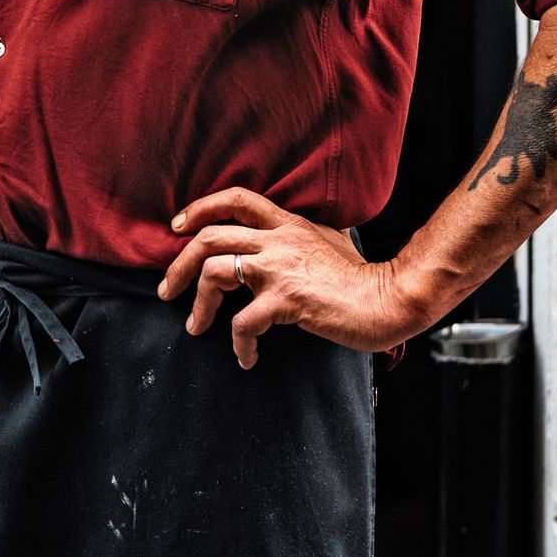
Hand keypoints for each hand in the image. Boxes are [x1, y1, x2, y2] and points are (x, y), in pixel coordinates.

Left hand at [157, 186, 415, 368]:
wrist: (389, 298)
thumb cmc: (362, 277)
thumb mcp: (330, 240)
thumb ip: (303, 235)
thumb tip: (289, 235)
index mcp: (287, 223)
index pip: (235, 199)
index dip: (199, 208)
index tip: (176, 227)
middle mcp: (279, 239)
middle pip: (210, 238)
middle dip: (179, 264)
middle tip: (167, 290)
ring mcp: (280, 269)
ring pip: (216, 273)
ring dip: (198, 304)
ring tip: (196, 328)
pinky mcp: (287, 301)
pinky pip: (244, 323)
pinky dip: (238, 344)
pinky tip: (246, 357)